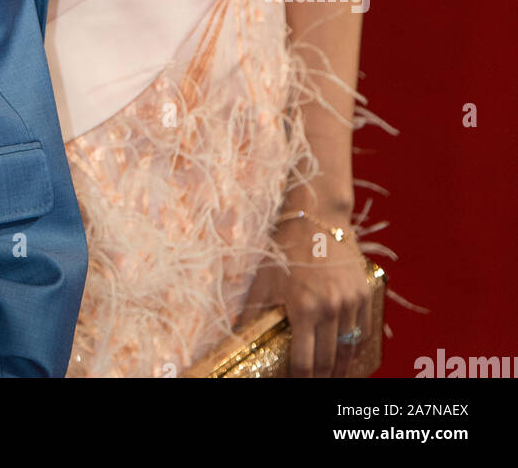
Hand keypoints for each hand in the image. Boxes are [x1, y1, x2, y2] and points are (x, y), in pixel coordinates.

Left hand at [238, 215, 370, 377]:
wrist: (317, 216)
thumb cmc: (285, 247)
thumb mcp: (263, 280)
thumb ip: (251, 313)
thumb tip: (236, 339)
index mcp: (303, 307)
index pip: (304, 362)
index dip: (299, 379)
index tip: (293, 383)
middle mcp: (330, 308)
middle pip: (328, 361)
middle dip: (321, 378)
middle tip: (313, 384)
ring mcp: (350, 301)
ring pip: (348, 349)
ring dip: (340, 369)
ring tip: (332, 378)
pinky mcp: (364, 292)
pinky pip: (363, 330)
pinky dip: (355, 347)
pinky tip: (347, 356)